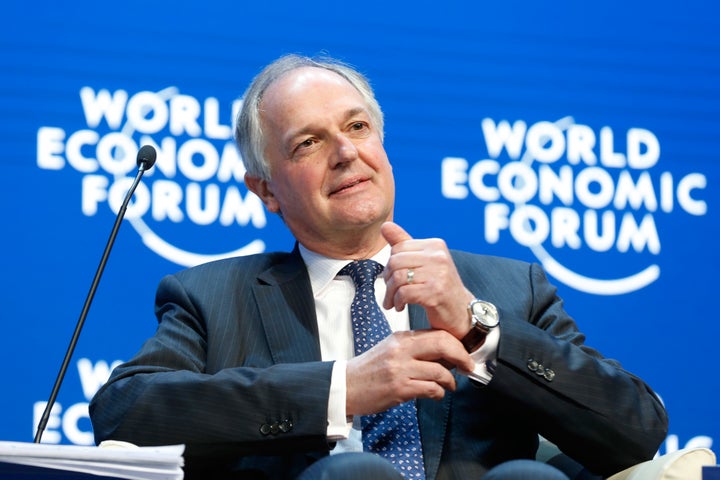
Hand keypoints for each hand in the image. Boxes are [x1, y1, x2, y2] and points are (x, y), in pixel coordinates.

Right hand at [345, 329, 473, 415]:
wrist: (346, 386)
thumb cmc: (370, 370)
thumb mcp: (391, 350)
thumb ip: (415, 349)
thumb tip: (444, 354)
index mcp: (401, 338)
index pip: (437, 334)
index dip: (456, 344)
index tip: (464, 354)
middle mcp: (401, 350)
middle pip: (442, 345)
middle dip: (461, 357)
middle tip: (468, 367)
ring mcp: (400, 369)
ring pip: (439, 370)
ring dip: (450, 380)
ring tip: (450, 385)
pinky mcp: (399, 388)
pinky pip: (430, 388)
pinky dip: (438, 393)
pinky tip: (436, 394)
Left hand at [380, 222, 474, 338]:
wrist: (460, 312)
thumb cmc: (439, 286)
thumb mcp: (423, 262)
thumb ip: (404, 243)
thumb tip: (385, 225)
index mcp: (435, 245)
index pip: (399, 248)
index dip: (390, 265)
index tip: (391, 279)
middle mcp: (439, 256)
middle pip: (395, 262)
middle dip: (387, 280)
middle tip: (390, 293)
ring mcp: (438, 274)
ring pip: (397, 278)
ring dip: (391, 294)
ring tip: (393, 302)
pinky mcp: (435, 292)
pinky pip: (403, 293)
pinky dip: (397, 302)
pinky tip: (400, 306)